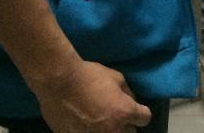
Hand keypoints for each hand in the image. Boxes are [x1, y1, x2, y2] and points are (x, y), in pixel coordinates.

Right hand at [36, 60, 150, 132]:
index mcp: (125, 112)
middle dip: (126, 124)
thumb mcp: (117, 78)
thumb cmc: (90, 76)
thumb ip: (127, 93)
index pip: (144, 118)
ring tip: (103, 122)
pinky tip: (86, 125)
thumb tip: (132, 101)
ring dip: (111, 130)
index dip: (140, 112)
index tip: (135, 109)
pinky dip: (91, 132)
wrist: (59, 83)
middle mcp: (113, 130)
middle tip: (117, 116)